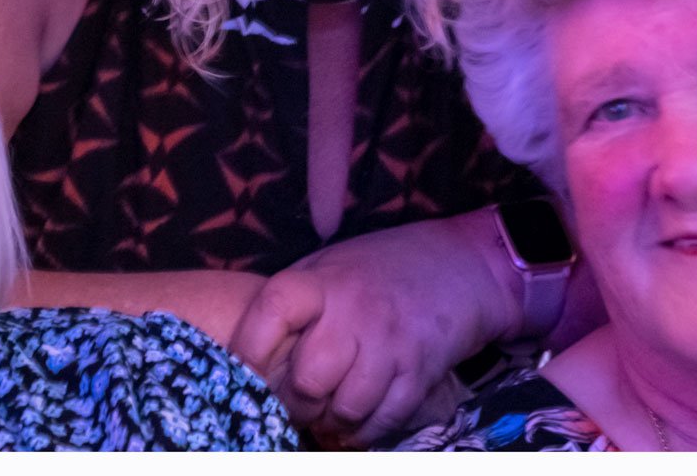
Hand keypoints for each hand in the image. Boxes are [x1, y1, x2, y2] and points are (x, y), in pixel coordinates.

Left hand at [227, 210, 519, 446]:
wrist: (455, 264)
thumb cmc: (374, 271)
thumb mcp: (326, 268)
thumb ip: (290, 305)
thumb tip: (241, 358)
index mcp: (322, 281)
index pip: (272, 311)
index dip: (248, 349)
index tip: (242, 370)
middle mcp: (356, 311)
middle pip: (308, 379)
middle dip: (293, 403)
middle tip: (293, 403)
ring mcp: (392, 344)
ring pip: (346, 409)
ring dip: (329, 423)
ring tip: (324, 415)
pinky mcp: (421, 373)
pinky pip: (383, 421)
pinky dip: (363, 432)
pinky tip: (354, 421)